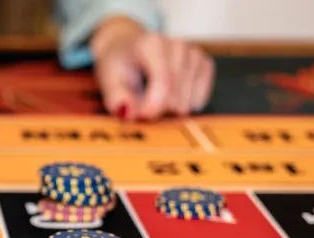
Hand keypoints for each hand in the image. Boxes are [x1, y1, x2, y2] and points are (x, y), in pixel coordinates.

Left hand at [92, 20, 214, 121]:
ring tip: (153, 94)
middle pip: (177, 97)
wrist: (129, 47)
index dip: (152, 108)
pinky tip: (170, 95)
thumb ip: (116, 99)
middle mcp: (178, 45)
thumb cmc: (119, 64)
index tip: (139, 116)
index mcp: (152, 45)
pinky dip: (183, 104)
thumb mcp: (109, 81)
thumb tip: (129, 113)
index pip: (164, 84)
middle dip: (158, 109)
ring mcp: (194, 53)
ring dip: (169, 108)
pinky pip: (199, 99)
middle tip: (141, 102)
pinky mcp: (205, 64)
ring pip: (188, 102)